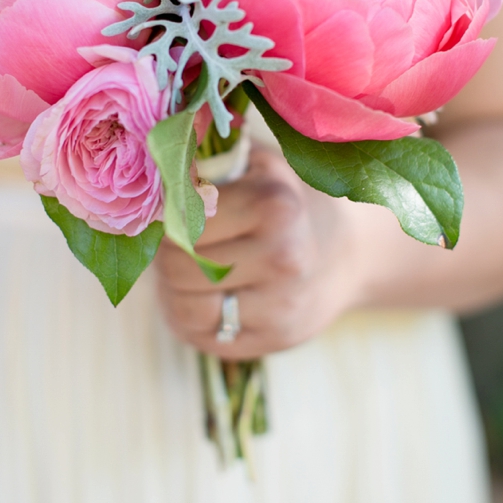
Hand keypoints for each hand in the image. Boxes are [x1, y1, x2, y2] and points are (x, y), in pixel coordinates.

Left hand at [155, 145, 357, 358]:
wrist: (350, 252)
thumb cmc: (287, 200)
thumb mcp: (255, 165)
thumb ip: (205, 162)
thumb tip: (152, 163)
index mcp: (275, 206)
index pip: (180, 221)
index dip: (165, 217)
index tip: (174, 210)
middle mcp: (283, 258)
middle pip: (177, 266)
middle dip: (169, 254)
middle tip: (181, 242)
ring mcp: (281, 306)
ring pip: (185, 308)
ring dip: (175, 289)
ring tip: (194, 269)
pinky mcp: (273, 340)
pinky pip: (203, 336)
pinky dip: (193, 317)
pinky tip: (210, 296)